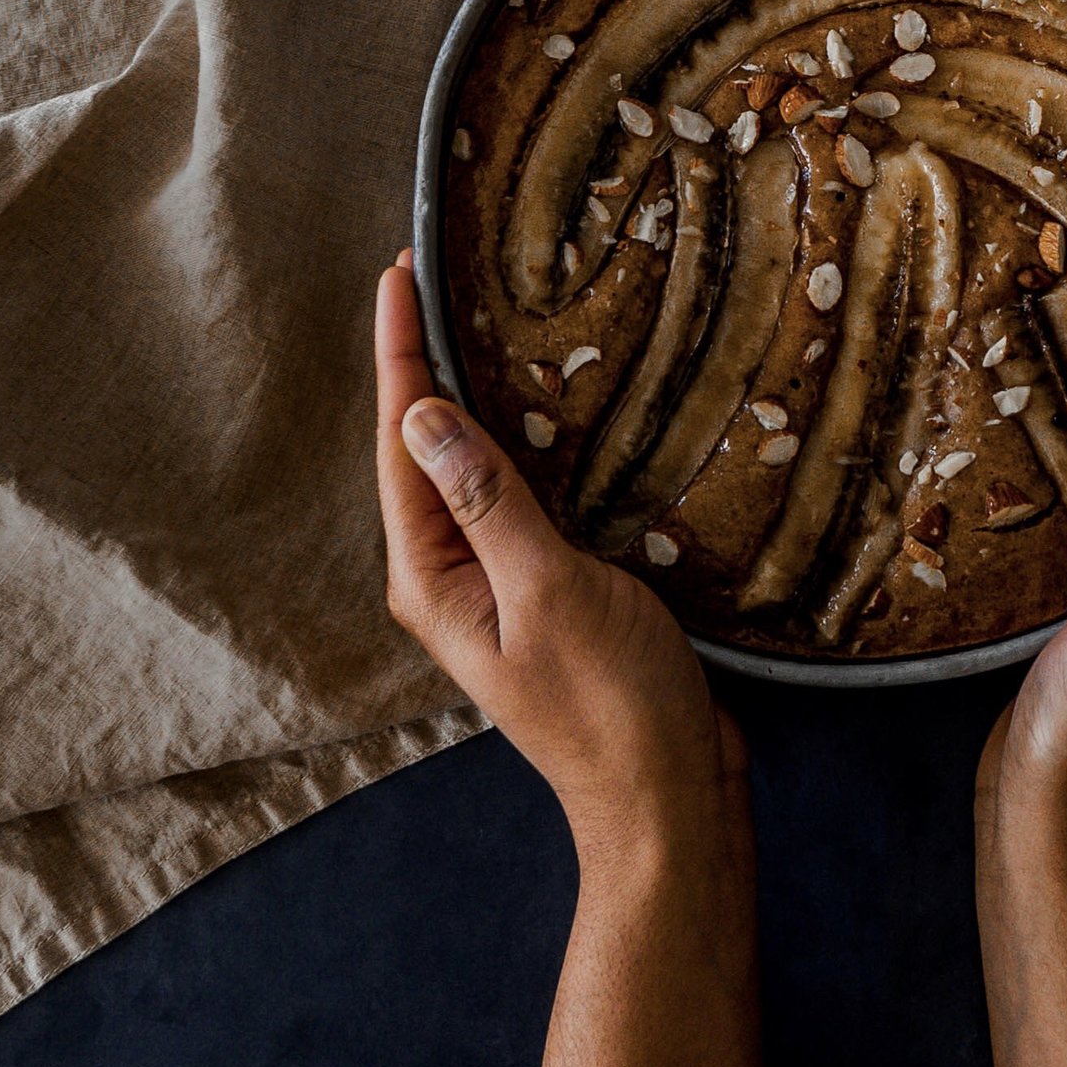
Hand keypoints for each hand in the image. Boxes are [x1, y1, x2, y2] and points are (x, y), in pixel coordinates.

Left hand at [374, 257, 748, 880]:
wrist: (667, 794)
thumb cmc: (611, 706)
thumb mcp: (549, 591)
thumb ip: (489, 502)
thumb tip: (424, 416)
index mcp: (432, 576)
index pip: (402, 441)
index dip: (401, 353)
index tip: (399, 272)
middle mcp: (451, 575)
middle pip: (425, 447)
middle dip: (424, 362)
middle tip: (432, 273)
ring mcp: (498, 583)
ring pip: (473, 469)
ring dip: (475, 396)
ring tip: (478, 317)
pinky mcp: (548, 587)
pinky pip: (521, 496)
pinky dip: (527, 441)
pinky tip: (550, 408)